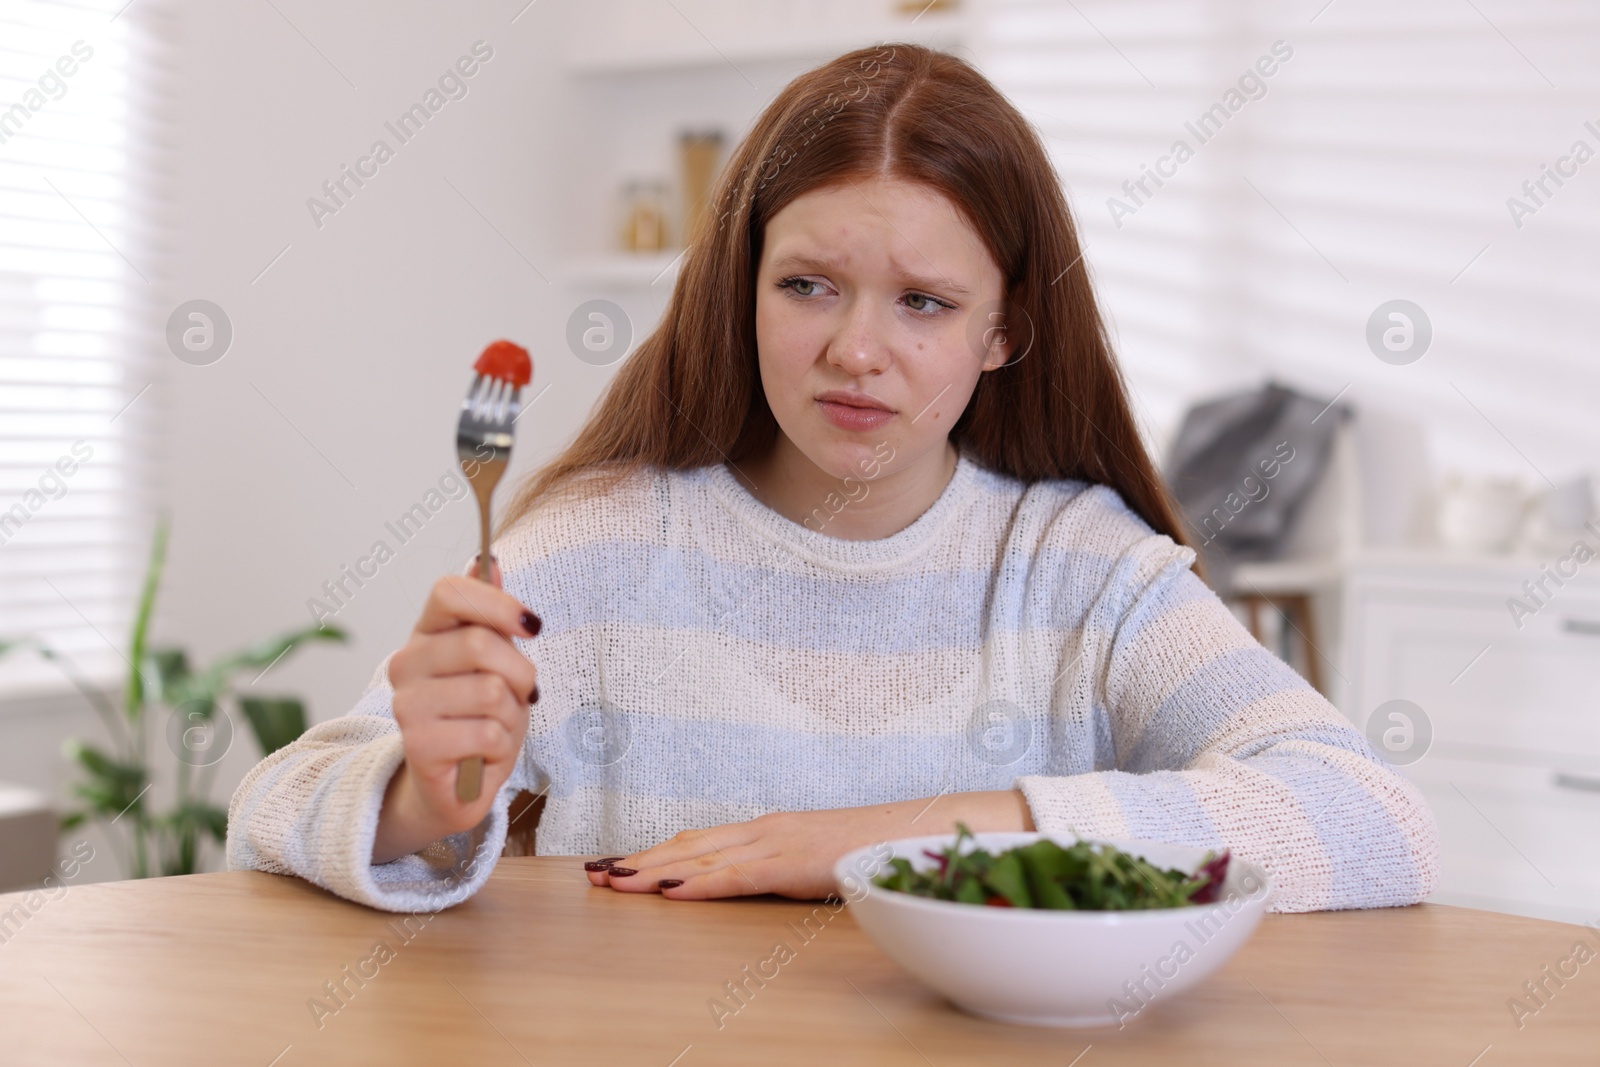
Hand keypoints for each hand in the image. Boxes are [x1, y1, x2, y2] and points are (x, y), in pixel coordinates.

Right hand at [373, 558, 538, 862]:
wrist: (452, 785)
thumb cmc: (477, 717)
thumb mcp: (495, 661)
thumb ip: (490, 614)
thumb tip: (488, 560)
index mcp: (426, 634)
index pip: (449, 591)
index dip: (498, 603)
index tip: (531, 627)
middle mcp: (406, 663)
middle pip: (481, 644)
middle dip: (520, 673)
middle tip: (521, 695)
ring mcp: (407, 706)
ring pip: (491, 692)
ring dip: (512, 716)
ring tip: (496, 727)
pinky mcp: (417, 746)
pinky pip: (488, 734)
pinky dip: (502, 747)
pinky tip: (484, 755)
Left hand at [587, 791, 1034, 899]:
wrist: (916, 829)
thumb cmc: (871, 850)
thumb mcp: (815, 864)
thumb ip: (783, 872)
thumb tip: (755, 887)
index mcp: (767, 830)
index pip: (697, 842)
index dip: (652, 853)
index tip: (615, 864)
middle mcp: (764, 830)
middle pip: (687, 845)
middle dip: (637, 859)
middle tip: (593, 872)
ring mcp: (777, 843)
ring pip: (702, 858)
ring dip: (653, 870)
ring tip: (613, 881)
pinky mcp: (793, 862)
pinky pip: (738, 876)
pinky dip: (700, 883)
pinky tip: (670, 890)